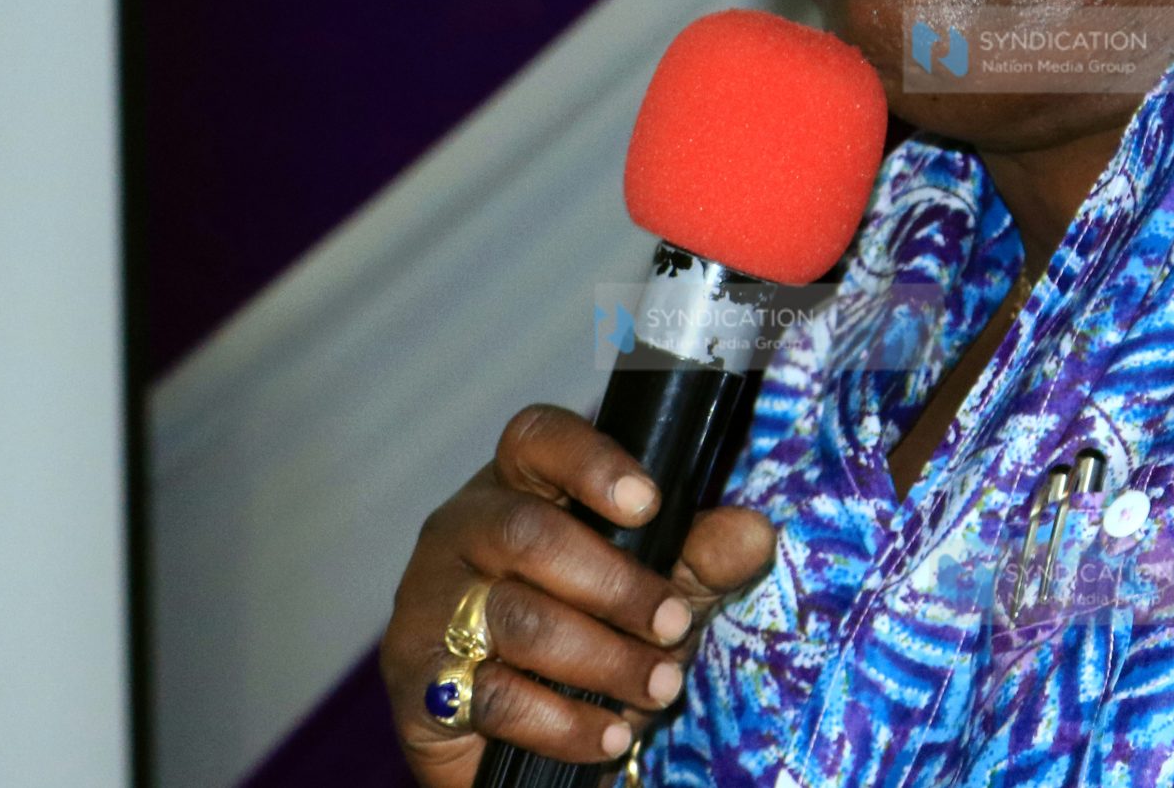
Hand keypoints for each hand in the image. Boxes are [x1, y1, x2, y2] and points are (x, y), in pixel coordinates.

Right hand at [379, 403, 776, 785]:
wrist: (523, 733)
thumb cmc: (593, 627)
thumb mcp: (661, 584)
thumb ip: (702, 555)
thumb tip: (754, 532)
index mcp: (519, 484)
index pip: (537, 438)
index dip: (590, 461)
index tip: (649, 502)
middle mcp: (463, 530)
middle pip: (529, 535)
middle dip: (616, 585)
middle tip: (673, 627)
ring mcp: (430, 603)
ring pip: (516, 619)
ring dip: (603, 660)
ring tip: (659, 689)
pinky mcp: (419, 682)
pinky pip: (493, 695)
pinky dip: (562, 721)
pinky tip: (608, 734)